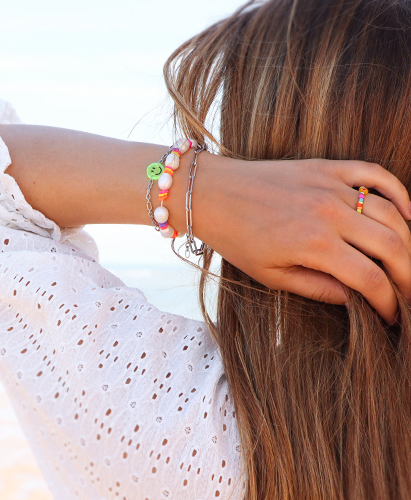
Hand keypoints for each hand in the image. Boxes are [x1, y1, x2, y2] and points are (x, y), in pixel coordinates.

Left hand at [197, 157, 410, 323]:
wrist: (213, 194)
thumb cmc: (236, 238)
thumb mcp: (270, 275)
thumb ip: (316, 288)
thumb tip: (352, 297)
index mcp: (314, 245)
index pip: (370, 279)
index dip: (388, 302)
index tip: (392, 315)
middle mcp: (329, 213)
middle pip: (393, 246)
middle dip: (408, 276)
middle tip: (408, 292)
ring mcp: (330, 186)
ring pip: (391, 212)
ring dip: (409, 240)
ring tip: (407, 261)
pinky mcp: (326, 167)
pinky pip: (375, 173)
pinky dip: (398, 191)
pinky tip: (407, 212)